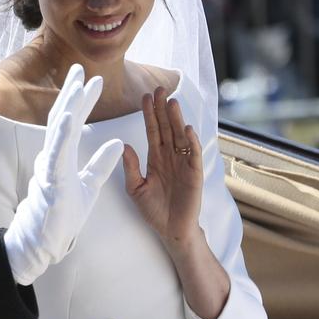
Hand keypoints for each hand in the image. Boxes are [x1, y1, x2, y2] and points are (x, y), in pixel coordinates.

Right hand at [4, 64, 123, 284]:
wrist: (45, 242)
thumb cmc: (62, 216)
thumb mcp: (89, 186)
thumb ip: (101, 164)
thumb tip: (119, 143)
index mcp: (62, 157)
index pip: (72, 123)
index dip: (82, 101)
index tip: (94, 81)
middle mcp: (52, 157)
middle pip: (62, 118)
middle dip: (71, 93)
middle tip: (80, 68)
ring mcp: (50, 167)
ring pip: (58, 130)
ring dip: (68, 105)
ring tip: (77, 84)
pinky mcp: (51, 180)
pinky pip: (57, 153)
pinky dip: (63, 133)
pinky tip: (69, 115)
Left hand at [121, 87, 203, 246]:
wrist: (171, 230)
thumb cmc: (153, 210)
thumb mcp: (136, 188)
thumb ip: (130, 168)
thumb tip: (124, 145)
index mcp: (155, 158)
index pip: (152, 130)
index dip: (149, 114)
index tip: (144, 96)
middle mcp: (170, 156)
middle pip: (167, 127)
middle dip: (163, 108)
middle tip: (160, 88)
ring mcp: (183, 163)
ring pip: (180, 136)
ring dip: (177, 119)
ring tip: (172, 102)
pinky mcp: (195, 174)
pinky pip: (193, 154)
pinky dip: (191, 141)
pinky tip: (187, 128)